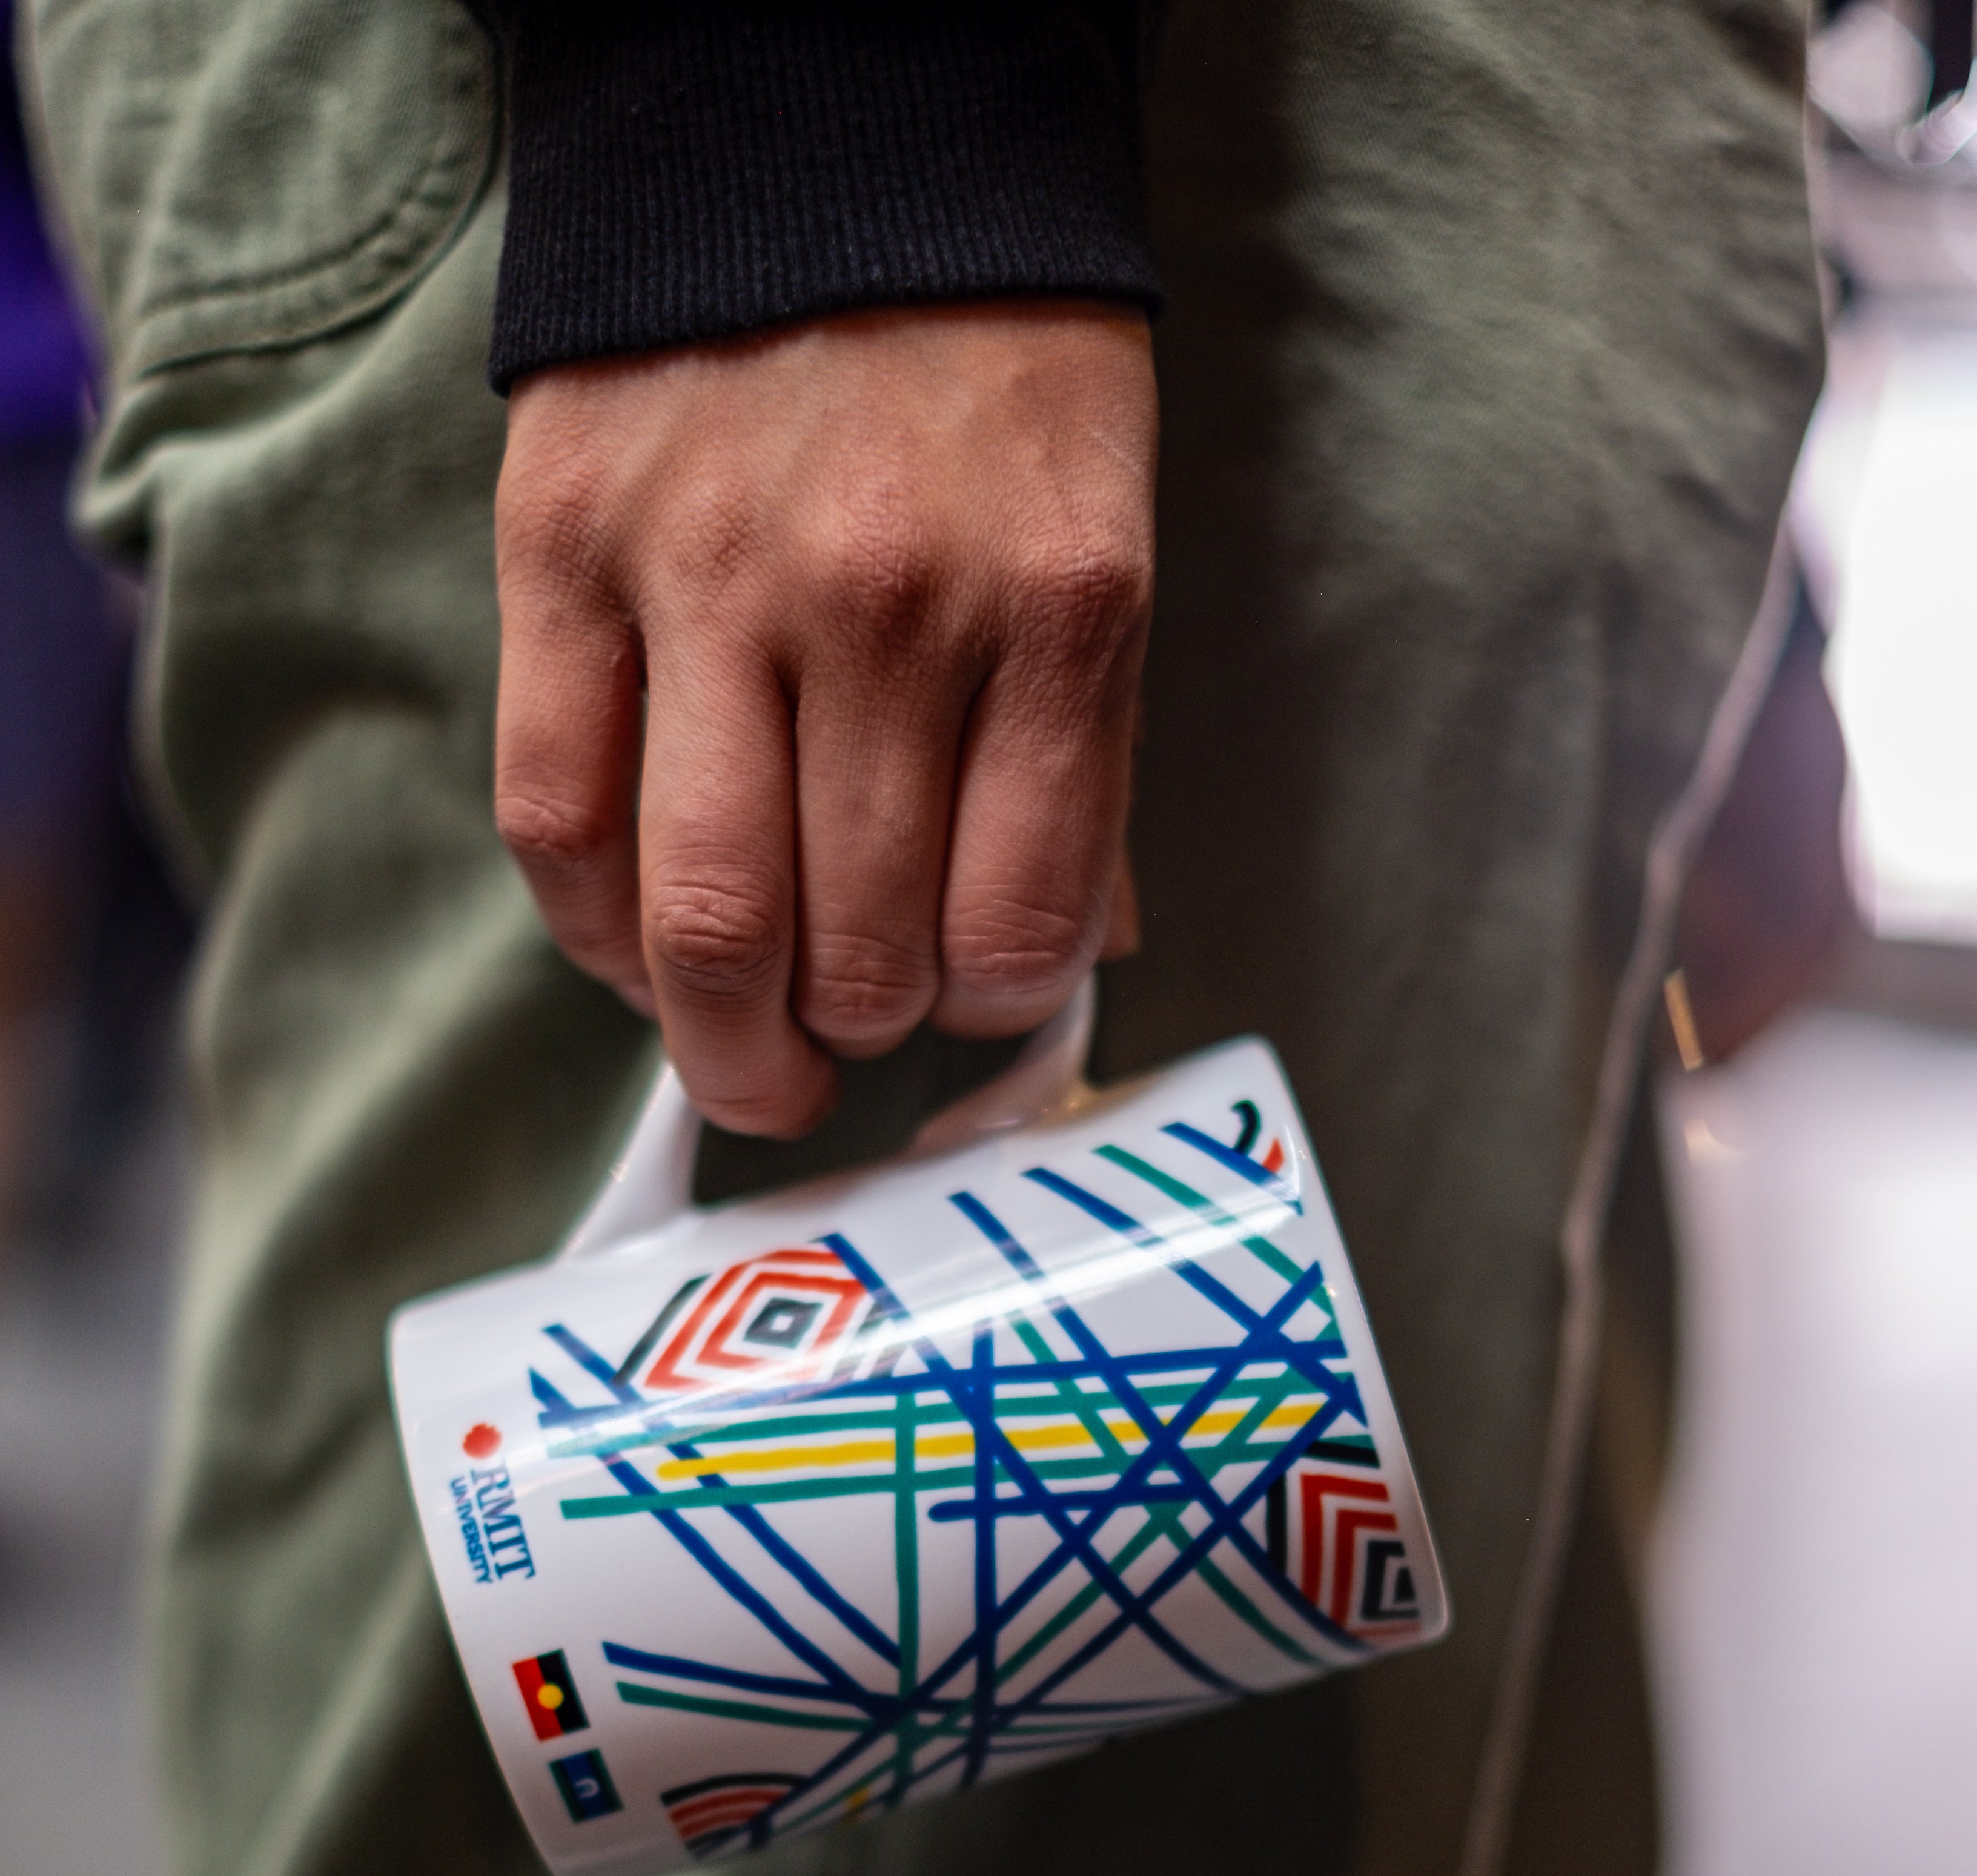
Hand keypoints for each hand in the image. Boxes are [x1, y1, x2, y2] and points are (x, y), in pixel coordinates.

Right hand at [494, 301, 1156, 1134]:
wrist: (834, 137)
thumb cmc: (991, 375)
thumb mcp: (1099, 549)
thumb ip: (1084, 768)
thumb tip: (1058, 968)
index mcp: (1055, 608)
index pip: (1016, 923)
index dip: (991, 1009)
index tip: (968, 1006)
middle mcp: (887, 603)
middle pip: (855, 949)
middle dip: (856, 1036)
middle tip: (847, 1035)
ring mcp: (712, 576)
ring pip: (704, 919)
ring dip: (730, 1037)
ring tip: (751, 1049)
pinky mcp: (566, 550)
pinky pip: (556, 818)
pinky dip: (597, 933)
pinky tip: (639, 954)